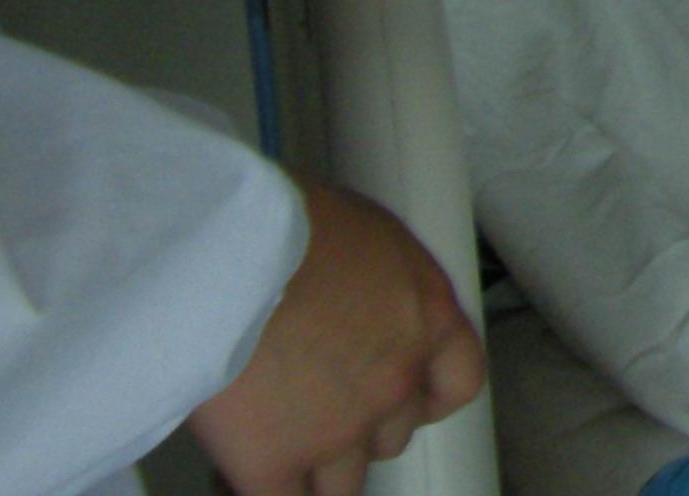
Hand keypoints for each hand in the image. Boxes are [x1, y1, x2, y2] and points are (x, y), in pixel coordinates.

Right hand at [188, 181, 484, 495]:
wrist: (229, 253)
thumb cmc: (287, 219)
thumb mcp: (362, 232)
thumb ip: (375, 286)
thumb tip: (352, 301)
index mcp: (427, 317)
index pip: (459, 381)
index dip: (426, 396)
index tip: (403, 396)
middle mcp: (397, 381)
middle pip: (392, 434)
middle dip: (358, 424)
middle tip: (312, 401)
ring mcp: (340, 430)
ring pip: (341, 481)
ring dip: (312, 463)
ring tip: (270, 432)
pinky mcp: (276, 463)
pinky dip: (259, 489)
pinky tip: (234, 471)